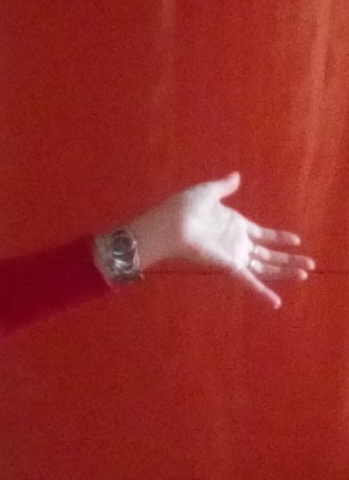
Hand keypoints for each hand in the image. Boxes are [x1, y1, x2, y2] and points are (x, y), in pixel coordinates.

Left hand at [128, 174, 312, 308]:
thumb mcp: (208, 192)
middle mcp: (236, 244)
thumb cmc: (184, 208)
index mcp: (234, 226)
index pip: (263, 234)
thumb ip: (224, 187)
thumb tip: (236, 176)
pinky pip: (249, 281)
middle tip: (308, 265)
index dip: (279, 238)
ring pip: (265, 268)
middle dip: (288, 260)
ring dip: (286, 272)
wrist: (170, 225)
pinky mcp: (229, 266)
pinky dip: (262, 292)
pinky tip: (275, 302)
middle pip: (268, 255)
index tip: (296, 240)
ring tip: (305, 275)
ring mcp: (234, 256)